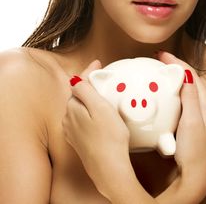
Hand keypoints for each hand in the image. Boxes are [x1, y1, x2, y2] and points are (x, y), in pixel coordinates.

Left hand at [62, 60, 131, 198]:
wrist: (110, 168)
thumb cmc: (108, 139)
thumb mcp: (99, 107)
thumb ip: (85, 90)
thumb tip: (75, 79)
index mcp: (72, 108)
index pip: (78, 84)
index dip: (88, 72)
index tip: (97, 63)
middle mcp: (69, 120)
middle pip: (78, 95)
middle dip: (89, 86)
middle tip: (103, 79)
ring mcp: (73, 132)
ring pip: (80, 108)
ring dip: (90, 100)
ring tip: (104, 96)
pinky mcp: (80, 141)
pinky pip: (83, 120)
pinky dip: (90, 114)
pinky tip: (100, 116)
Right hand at [158, 51, 205, 201]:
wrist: (197, 175)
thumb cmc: (196, 153)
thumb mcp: (192, 123)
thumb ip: (190, 98)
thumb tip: (184, 75)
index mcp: (205, 103)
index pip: (190, 73)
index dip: (176, 62)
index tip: (161, 56)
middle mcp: (204, 105)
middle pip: (188, 78)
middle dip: (173, 67)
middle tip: (157, 62)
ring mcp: (198, 113)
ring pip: (184, 88)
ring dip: (172, 78)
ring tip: (158, 73)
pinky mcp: (190, 120)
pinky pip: (181, 98)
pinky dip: (171, 91)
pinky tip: (162, 95)